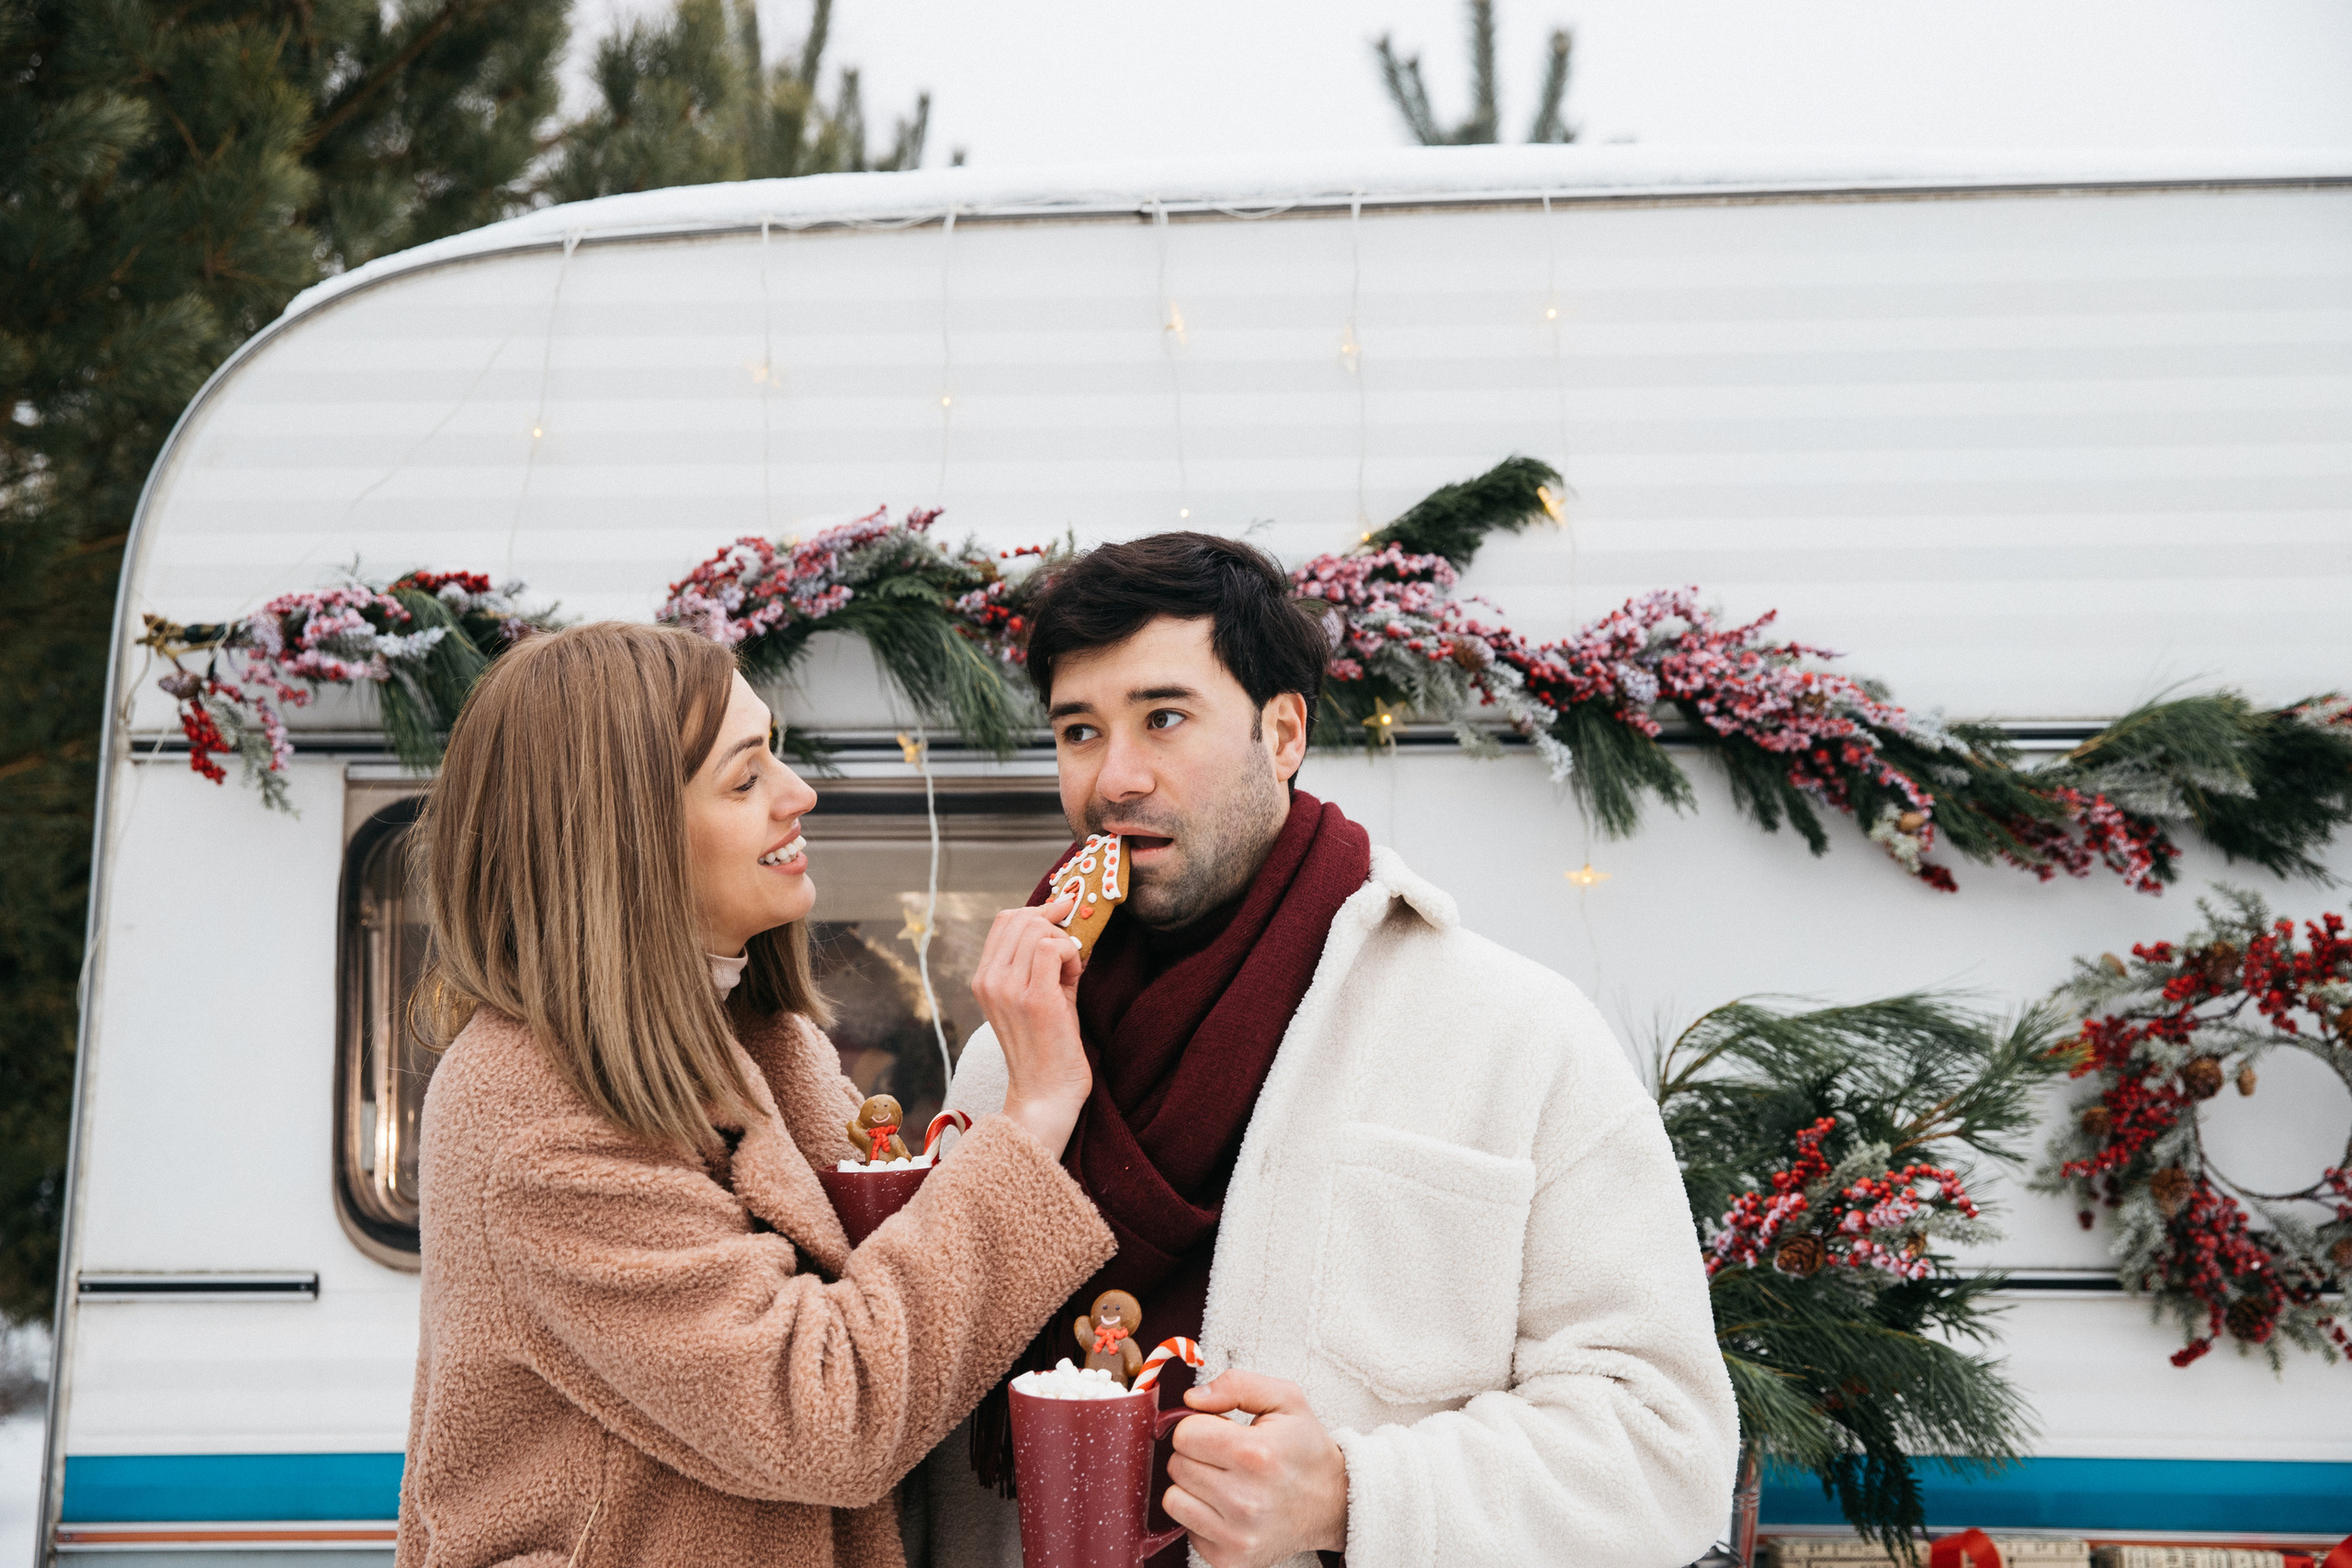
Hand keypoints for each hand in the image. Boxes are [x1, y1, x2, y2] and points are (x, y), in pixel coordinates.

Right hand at [971, 893, 1090, 1158]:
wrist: (1046, 1093)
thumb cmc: (1048, 1044)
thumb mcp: (1034, 994)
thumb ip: (1039, 959)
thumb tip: (1063, 919)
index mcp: (983, 979)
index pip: (1005, 920)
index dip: (1038, 910)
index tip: (1062, 916)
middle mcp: (989, 981)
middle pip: (1022, 918)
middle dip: (1055, 925)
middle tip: (1071, 953)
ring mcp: (1008, 989)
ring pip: (1039, 930)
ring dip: (1065, 944)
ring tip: (1070, 974)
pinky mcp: (1034, 998)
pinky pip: (1052, 947)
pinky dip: (1071, 954)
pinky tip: (1074, 978)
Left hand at [1163, 1370, 1347, 1567]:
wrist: (1334, 1503)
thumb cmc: (1305, 1448)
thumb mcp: (1285, 1399)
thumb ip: (1236, 1385)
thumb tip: (1190, 1400)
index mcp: (1256, 1454)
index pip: (1185, 1434)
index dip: (1199, 1426)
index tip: (1221, 1431)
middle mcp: (1246, 1500)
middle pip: (1177, 1466)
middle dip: (1196, 1455)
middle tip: (1226, 1456)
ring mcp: (1237, 1535)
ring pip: (1173, 1499)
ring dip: (1193, 1486)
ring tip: (1224, 1480)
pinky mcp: (1229, 1559)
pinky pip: (1185, 1528)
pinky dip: (1201, 1514)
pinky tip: (1227, 1506)